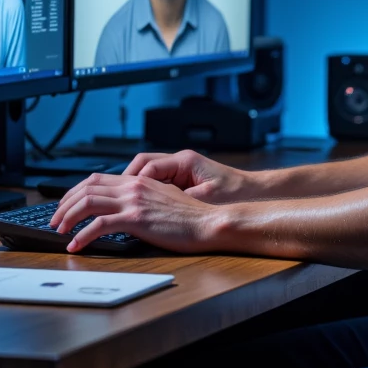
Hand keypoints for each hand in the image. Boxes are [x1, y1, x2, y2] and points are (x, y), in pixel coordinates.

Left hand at [48, 172, 219, 253]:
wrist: (208, 222)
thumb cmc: (190, 216)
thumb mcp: (163, 198)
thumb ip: (143, 197)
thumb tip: (127, 206)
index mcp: (138, 180)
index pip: (96, 179)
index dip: (75, 191)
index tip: (65, 204)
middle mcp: (132, 186)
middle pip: (86, 188)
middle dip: (64, 203)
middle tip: (55, 220)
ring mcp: (133, 201)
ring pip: (87, 202)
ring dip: (68, 217)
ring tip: (59, 231)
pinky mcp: (136, 218)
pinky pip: (99, 225)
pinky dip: (82, 235)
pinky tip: (75, 245)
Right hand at [120, 149, 249, 202]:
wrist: (252, 192)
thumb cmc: (234, 192)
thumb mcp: (206, 197)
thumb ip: (180, 199)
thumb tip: (157, 206)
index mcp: (185, 161)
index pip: (148, 166)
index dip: (133, 181)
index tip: (124, 195)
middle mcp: (180, 161)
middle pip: (142, 164)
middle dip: (126, 180)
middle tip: (115, 196)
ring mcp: (180, 169)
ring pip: (146, 172)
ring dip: (134, 185)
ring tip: (123, 201)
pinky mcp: (182, 179)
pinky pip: (156, 181)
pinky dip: (146, 190)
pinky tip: (141, 204)